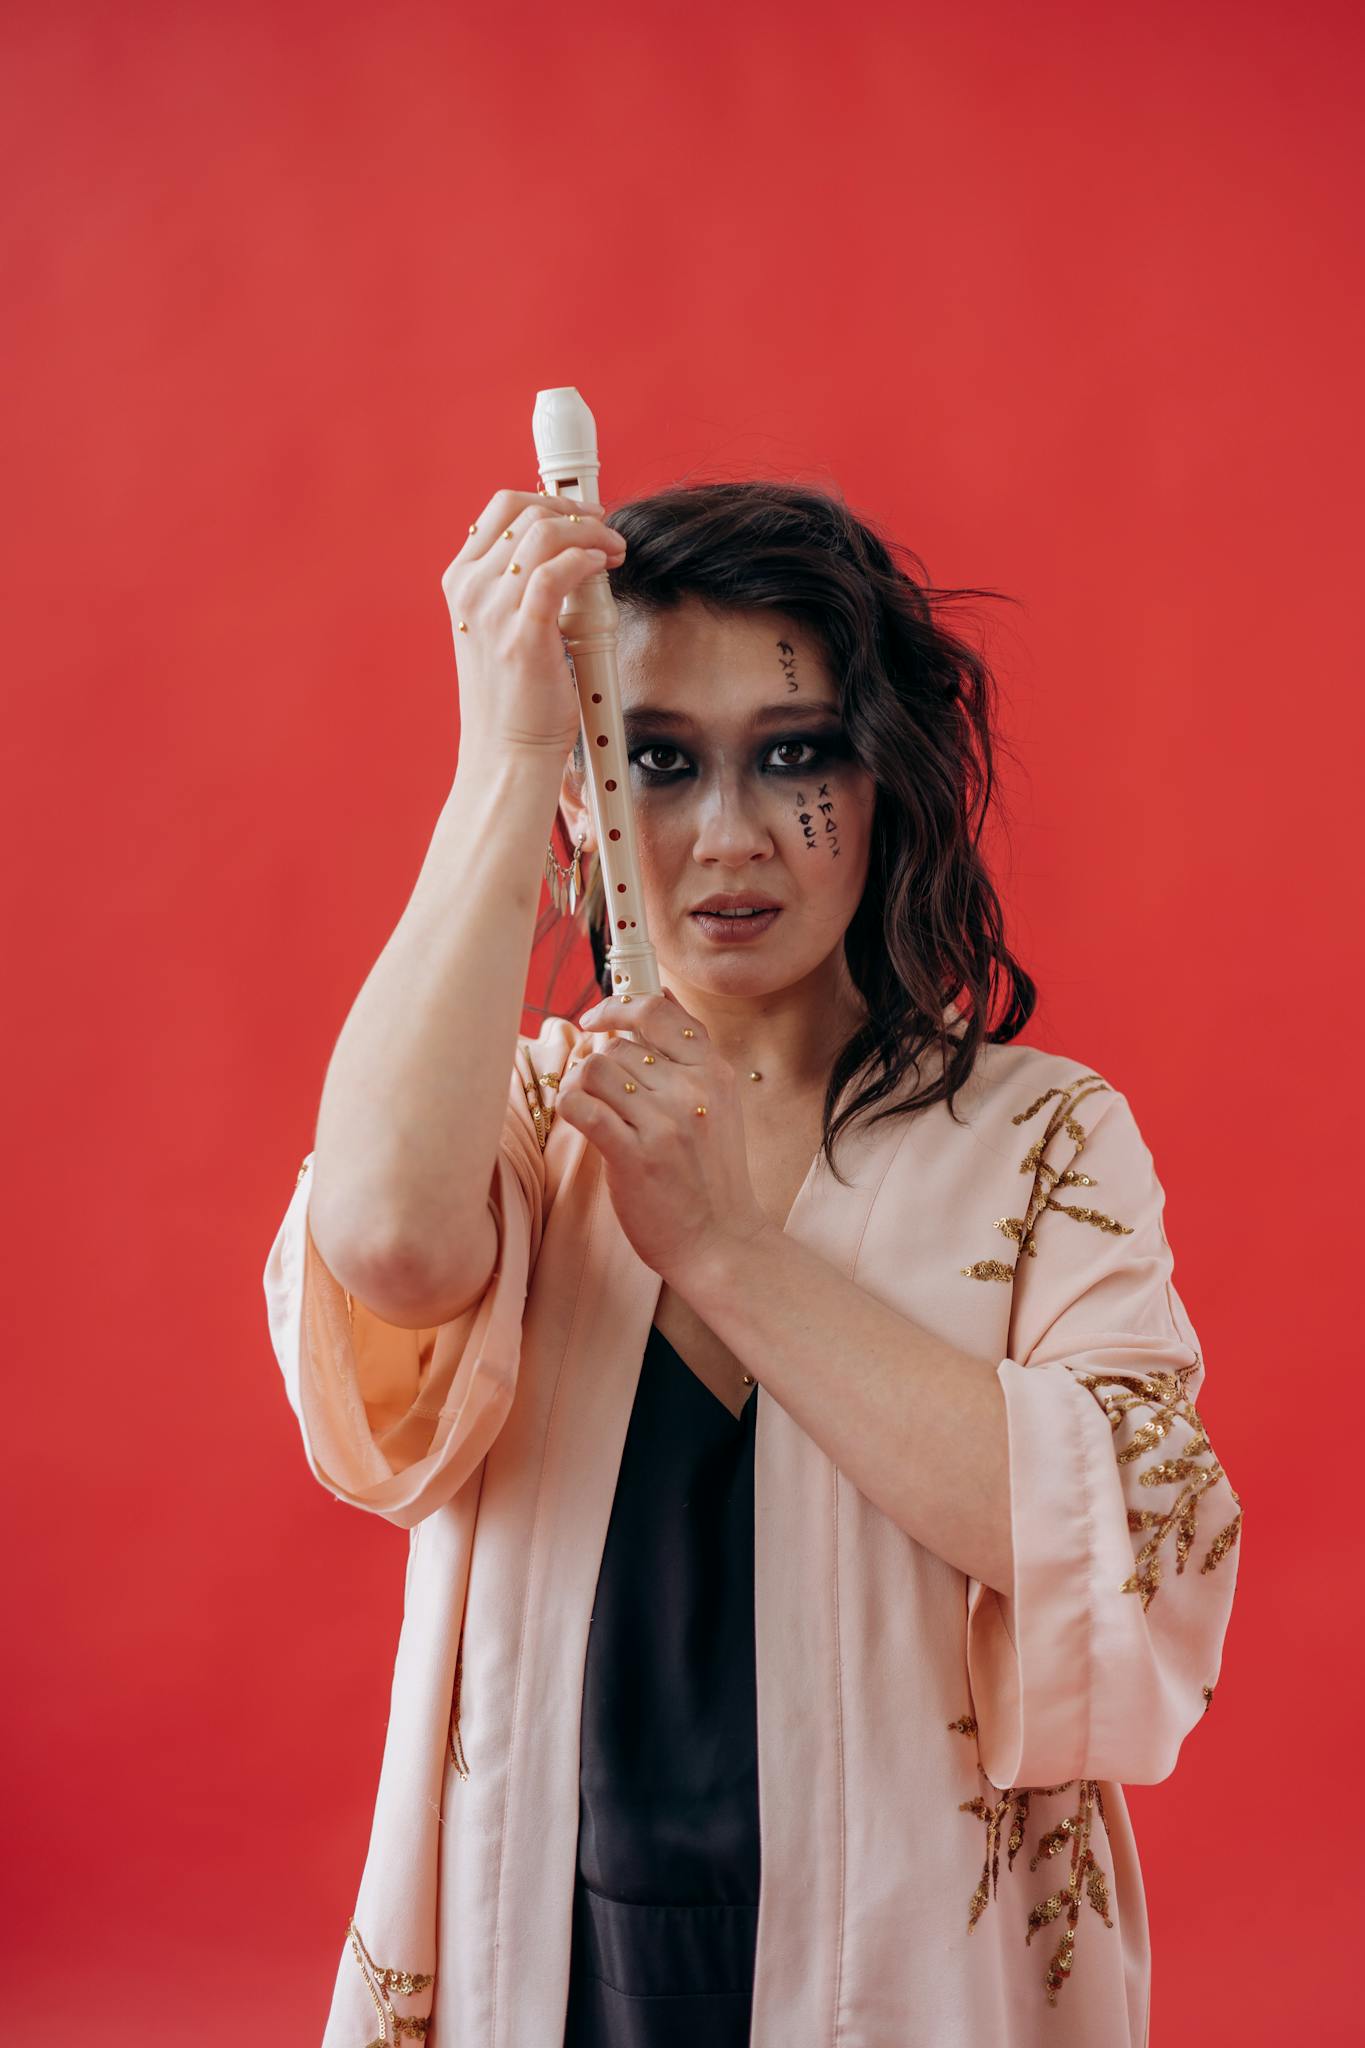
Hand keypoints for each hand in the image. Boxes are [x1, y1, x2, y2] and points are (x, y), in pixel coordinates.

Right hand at [440, 487, 626, 759]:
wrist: (506, 752)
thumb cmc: (514, 697)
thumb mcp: (502, 628)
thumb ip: (520, 586)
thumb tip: (568, 550)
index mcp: (461, 581)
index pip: (503, 508)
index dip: (550, 499)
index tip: (582, 513)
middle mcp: (471, 589)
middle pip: (527, 512)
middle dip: (578, 513)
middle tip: (607, 532)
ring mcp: (492, 610)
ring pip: (545, 534)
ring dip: (591, 533)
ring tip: (614, 551)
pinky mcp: (522, 634)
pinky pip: (558, 572)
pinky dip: (586, 558)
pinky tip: (602, 567)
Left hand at [553, 989, 772, 1285]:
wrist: (720, 1241)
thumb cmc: (710, 1176)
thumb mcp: (719, 1107)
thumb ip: (690, 1060)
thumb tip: (657, 1000)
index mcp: (713, 1073)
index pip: (657, 1012)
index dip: (618, 1007)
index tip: (597, 1018)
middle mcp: (692, 1091)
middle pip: (617, 1045)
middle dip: (602, 1069)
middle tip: (605, 1100)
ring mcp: (664, 1123)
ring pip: (595, 1069)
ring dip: (582, 1087)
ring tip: (594, 1113)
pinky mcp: (634, 1156)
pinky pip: (581, 1106)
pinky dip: (570, 1106)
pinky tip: (581, 1122)